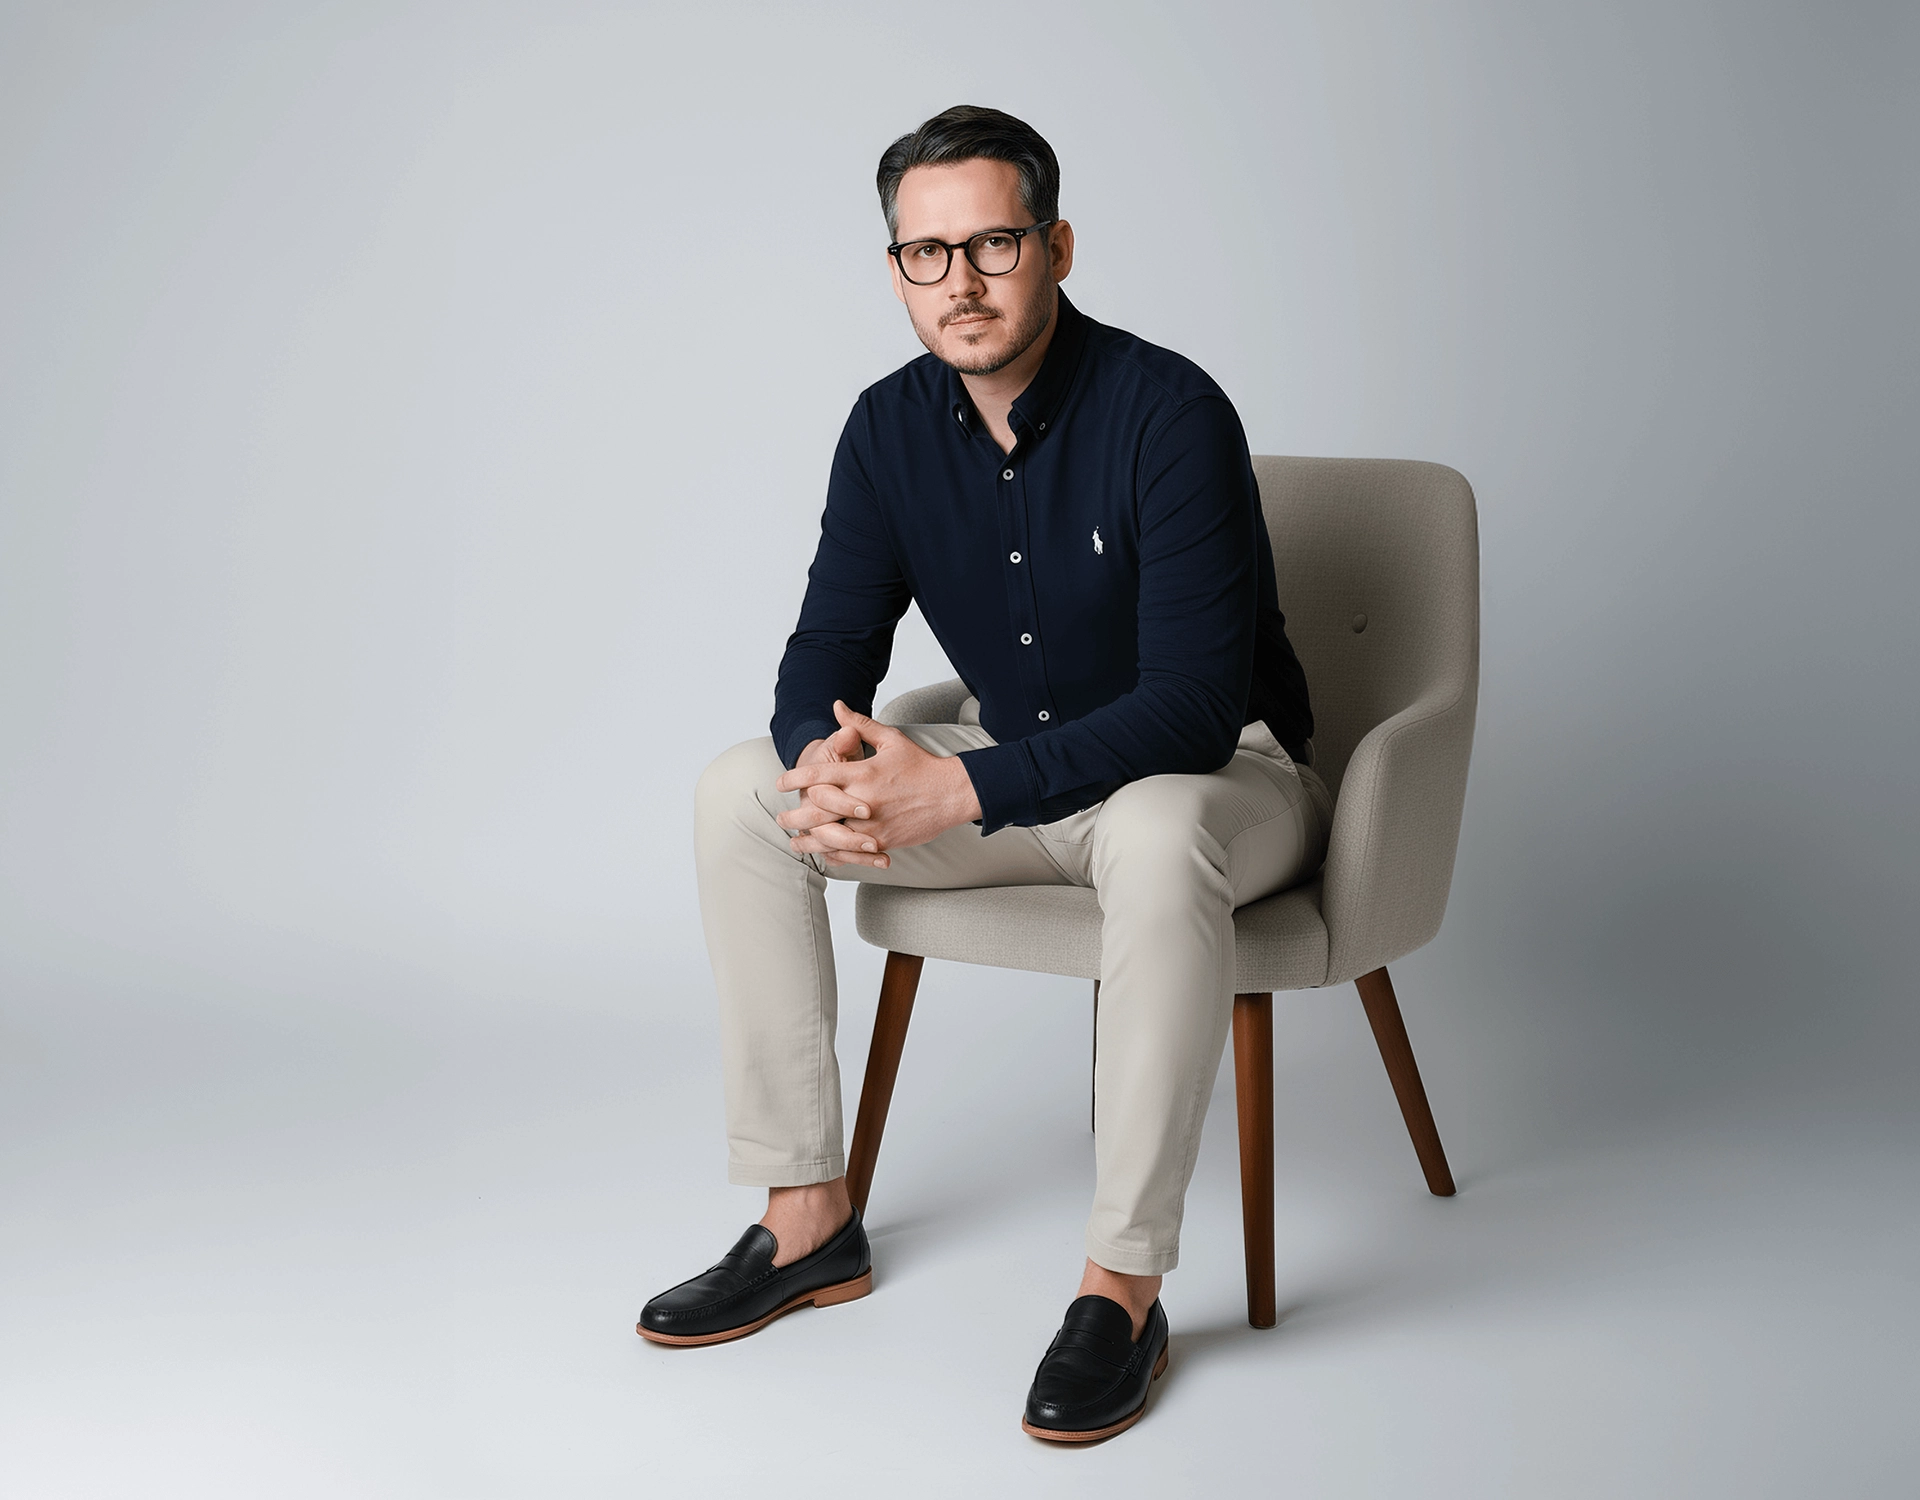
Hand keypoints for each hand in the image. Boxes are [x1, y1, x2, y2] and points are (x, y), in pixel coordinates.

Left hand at [776, 701, 981, 866]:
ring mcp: (874, 823)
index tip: (781, 782)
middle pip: (819, 810)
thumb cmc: (921, 765)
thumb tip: (838, 706)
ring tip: (795, 842)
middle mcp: (864, 799)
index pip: (819, 776)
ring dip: (810, 840)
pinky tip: (825, 854)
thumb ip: (860, 726)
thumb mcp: (891, 739)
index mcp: (863, 773)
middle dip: (796, 816)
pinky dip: (836, 854)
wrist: (951, 793)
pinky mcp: (885, 840)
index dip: (795, 779)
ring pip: (833, 836)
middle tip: (781, 819)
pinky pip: (854, 850)